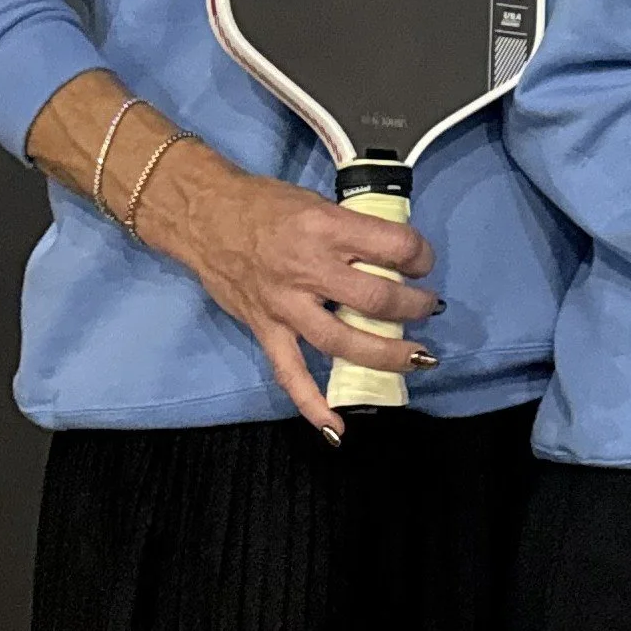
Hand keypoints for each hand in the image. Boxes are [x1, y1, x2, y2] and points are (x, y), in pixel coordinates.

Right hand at [144, 142, 439, 436]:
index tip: (422, 262)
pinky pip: (290, 373)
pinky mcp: (265, 329)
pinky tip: (337, 427)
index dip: (419, 256)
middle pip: (376, 299)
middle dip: (413, 307)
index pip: (393, 246)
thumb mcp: (317, 203)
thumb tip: (392, 258)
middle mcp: (308, 269)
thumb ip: (352, 231)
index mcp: (327, 228)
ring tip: (417, 358)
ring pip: (343, 341)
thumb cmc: (264, 205)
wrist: (204, 216)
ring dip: (387, 354)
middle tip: (427, 307)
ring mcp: (286, 304)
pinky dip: (312, 403)